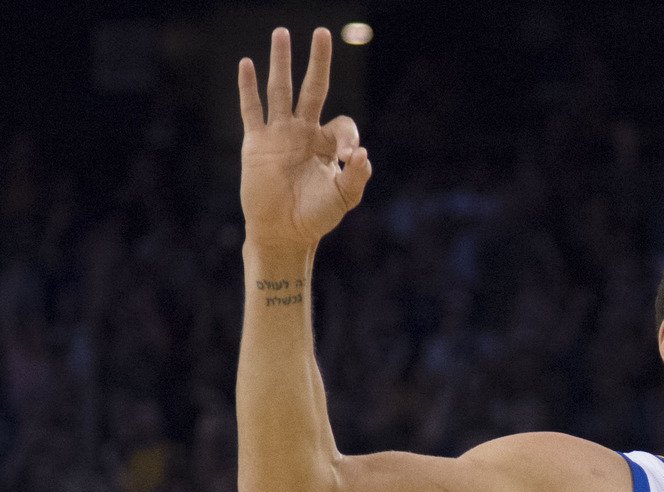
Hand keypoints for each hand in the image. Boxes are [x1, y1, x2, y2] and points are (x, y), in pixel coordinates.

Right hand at [238, 28, 371, 251]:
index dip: (350, 135)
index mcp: (329, 145)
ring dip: (281, 62)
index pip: (343, 124)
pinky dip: (248, 87)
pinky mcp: (256, 143)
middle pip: (312, 88)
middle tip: (322, 33)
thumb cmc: (316, 217)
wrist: (283, 233)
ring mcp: (279, 135)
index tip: (351, 156)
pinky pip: (251, 110)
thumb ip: (357, 177)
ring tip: (282, 33)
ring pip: (280, 90)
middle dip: (318, 62)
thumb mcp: (344, 198)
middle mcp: (305, 133)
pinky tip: (247, 64)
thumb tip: (363, 153)